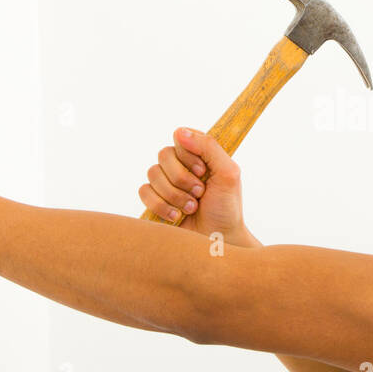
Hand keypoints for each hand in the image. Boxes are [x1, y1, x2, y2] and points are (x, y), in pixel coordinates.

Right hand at [139, 127, 245, 241]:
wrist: (217, 240)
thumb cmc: (226, 208)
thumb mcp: (228, 173)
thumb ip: (209, 147)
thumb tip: (180, 131)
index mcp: (198, 156)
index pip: (180, 138)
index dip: (188, 155)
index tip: (203, 171)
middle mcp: (180, 166)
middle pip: (164, 155)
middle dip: (182, 178)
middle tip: (200, 193)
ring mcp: (166, 183)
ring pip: (152, 174)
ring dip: (174, 194)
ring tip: (191, 208)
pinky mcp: (154, 200)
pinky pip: (144, 191)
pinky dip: (161, 205)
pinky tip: (177, 216)